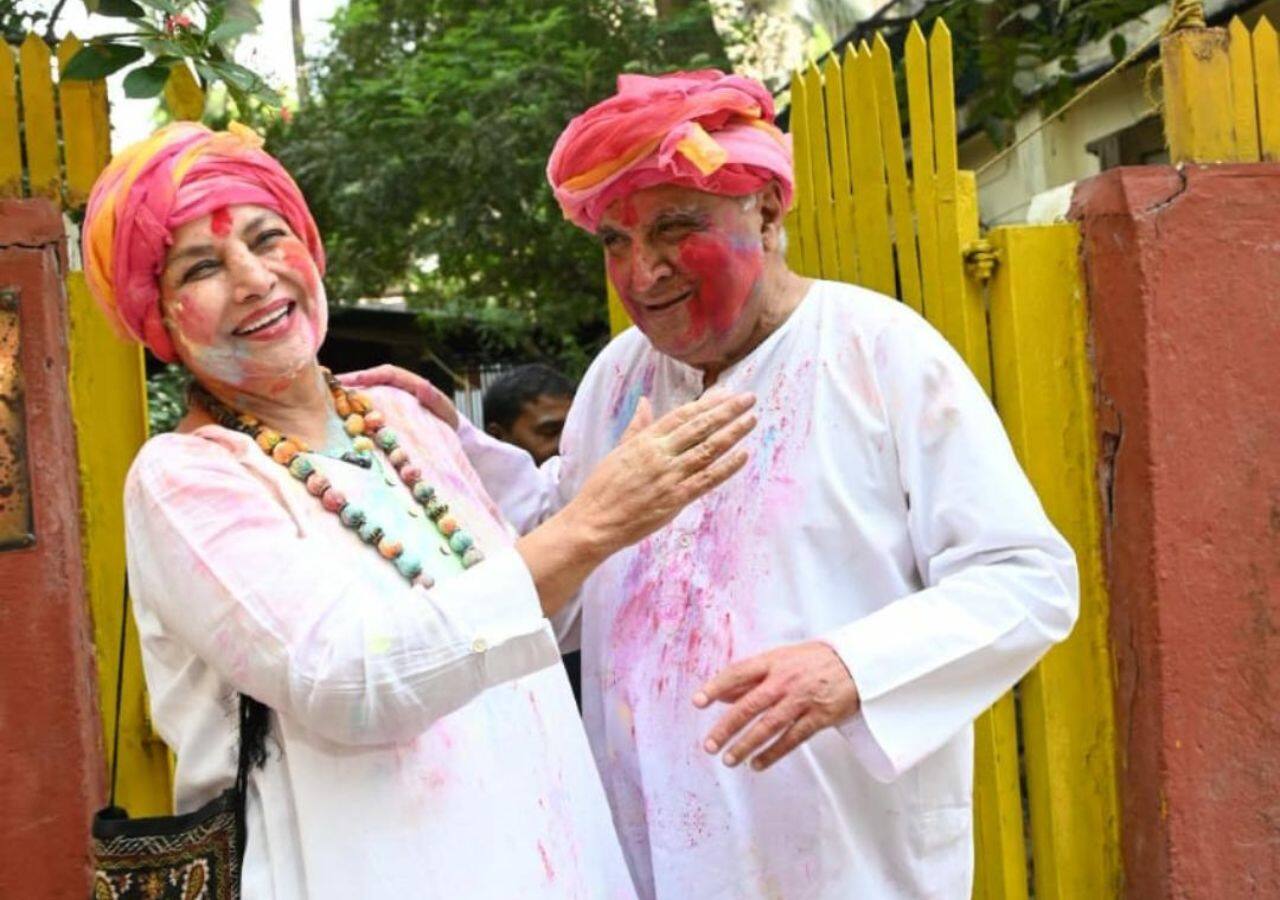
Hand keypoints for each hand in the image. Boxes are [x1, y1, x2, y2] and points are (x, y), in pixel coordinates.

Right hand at [338, 365, 458, 429]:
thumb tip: (425, 386)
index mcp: (411, 384)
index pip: (388, 373)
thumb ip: (435, 399)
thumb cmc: (447, 421)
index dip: (370, 374)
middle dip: (352, 381)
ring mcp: (391, 400)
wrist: (450, 435)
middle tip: (330, 385)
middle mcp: (398, 389)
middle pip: (372, 380)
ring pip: (367, 393)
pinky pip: (368, 408)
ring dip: (349, 394)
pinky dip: (354, 409)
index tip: (355, 379)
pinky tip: (339, 415)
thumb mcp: (445, 410)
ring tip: (328, 397)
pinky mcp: (386, 413)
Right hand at [565, 389, 755, 556]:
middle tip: (748, 398)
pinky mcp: (675, 499)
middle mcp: (660, 455)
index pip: (682, 416)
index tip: (724, 393)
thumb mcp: (618, 451)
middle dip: (726, 411)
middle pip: (700, 427)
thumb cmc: (603, 488)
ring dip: (732, 433)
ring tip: (751, 419)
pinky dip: (727, 467)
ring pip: (708, 450)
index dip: (706, 403)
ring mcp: (669, 477)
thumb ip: (636, 427)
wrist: (594, 522)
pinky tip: (743, 455)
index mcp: (645, 441)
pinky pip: (707, 480)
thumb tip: (645, 402)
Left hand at [693, 641, 859, 770]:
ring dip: (746, 745)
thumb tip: (721, 695)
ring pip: (768, 726)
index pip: (738, 673)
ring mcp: (802, 699)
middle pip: (749, 705)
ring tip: (728, 760)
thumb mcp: (781, 658)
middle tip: (710, 745)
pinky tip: (756, 764)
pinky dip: (772, 754)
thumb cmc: (813, 661)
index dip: (716, 687)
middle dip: (727, 728)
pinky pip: (791, 739)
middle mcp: (785, 680)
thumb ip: (752, 677)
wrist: (857, 664)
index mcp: (773, 662)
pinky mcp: (819, 717)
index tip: (697, 702)